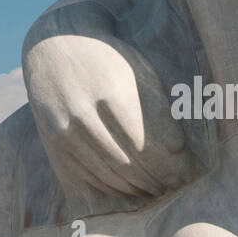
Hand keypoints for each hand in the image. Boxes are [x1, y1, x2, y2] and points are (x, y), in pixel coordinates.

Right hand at [22, 0, 189, 202]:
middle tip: (172, 188)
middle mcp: (85, 113)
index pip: (149, 145)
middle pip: (129, 164)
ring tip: (153, 191)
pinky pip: (86, 175)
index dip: (170, 166)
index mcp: (113, 93)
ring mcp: (65, 129)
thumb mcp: (136, 71)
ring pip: (108, 174)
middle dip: (155, 181)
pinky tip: (127, 187)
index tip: (184, 174)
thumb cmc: (106, 59)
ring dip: (135, 189)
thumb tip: (178, 152)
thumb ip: (156, 108)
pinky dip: (110, 187)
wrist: (54, 46)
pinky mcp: (53, 140)